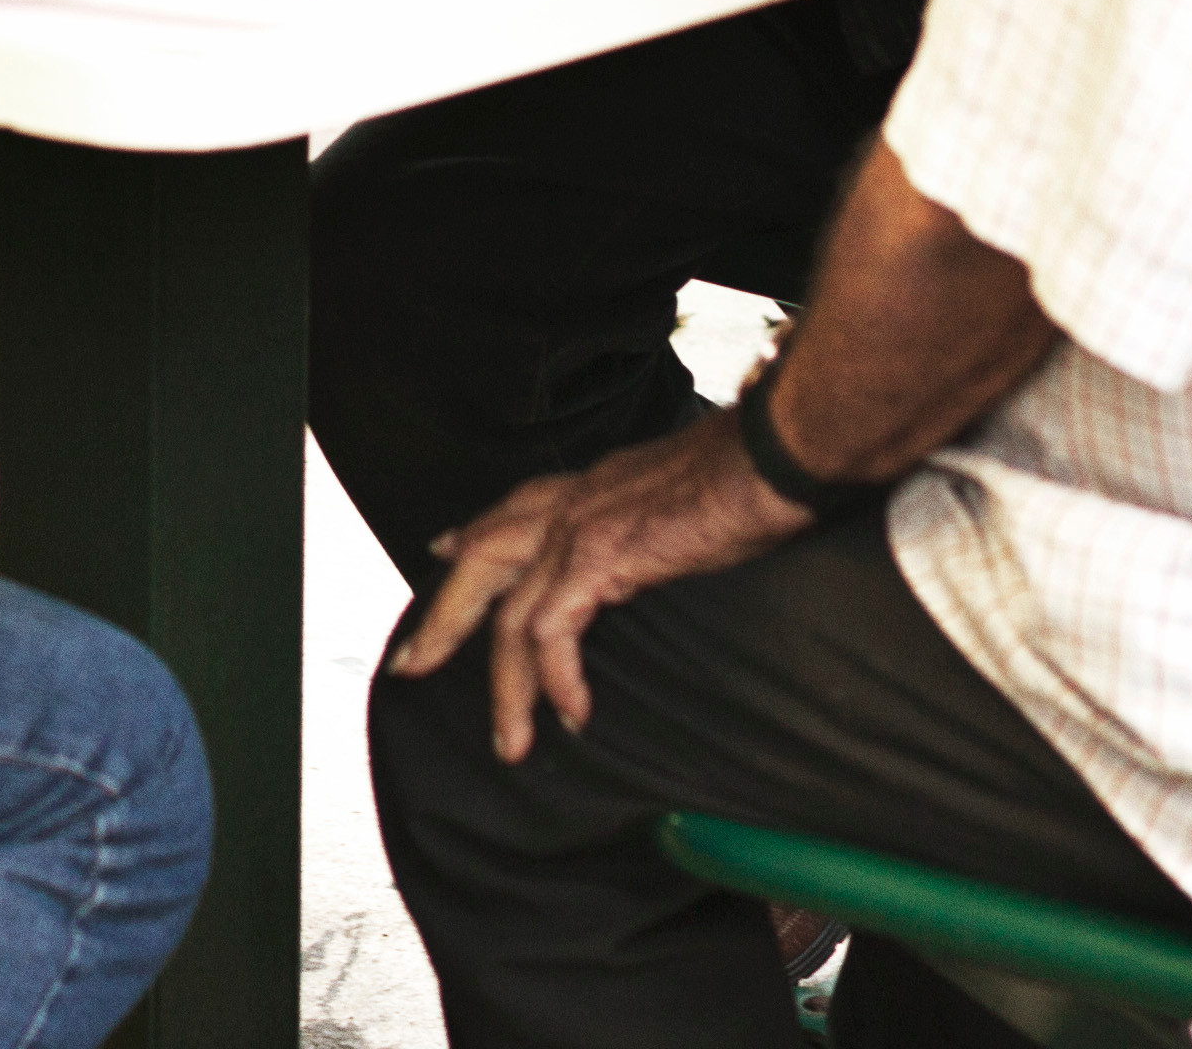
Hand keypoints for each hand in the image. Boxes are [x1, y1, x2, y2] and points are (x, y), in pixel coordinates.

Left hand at [387, 412, 813, 761]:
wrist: (778, 448)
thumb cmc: (757, 465)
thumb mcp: (689, 491)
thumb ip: (659, 515)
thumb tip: (674, 533)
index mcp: (595, 482)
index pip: (513, 508)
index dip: (474, 535)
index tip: (441, 552)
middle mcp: (575, 498)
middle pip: (482, 557)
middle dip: (444, 616)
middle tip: (412, 666)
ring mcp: (581, 525)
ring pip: (511, 613)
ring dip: (507, 687)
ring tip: (510, 743)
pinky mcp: (602, 555)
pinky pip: (553, 629)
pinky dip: (557, 679)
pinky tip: (575, 714)